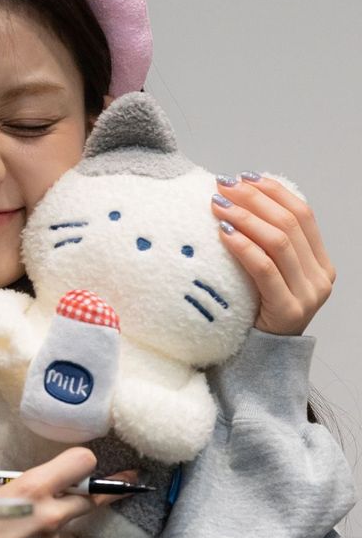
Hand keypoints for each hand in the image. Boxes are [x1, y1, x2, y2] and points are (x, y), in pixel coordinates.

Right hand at [0, 448, 134, 537]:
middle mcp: (48, 518)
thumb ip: (2, 490)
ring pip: (74, 537)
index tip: (85, 465)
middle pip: (91, 500)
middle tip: (94, 492)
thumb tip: (8, 490)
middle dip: (88, 497)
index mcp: (31, 489)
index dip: (83, 463)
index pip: (82, 463)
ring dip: (62, 533)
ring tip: (34, 532)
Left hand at [210, 173, 335, 334]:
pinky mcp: (288, 310)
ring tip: (217, 205)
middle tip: (223, 186)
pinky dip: (243, 246)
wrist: (258, 360)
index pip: (302, 213)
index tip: (244, 176)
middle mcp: (320, 276)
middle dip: (254, 199)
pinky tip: (223, 233)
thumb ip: (263, 244)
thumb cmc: (255, 310)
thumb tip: (234, 199)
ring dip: (245, 217)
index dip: (273, 191)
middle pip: (289, 223)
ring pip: (279, 242)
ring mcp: (308, 295)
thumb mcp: (266, 274)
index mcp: (320, 262)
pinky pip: (265, 269)